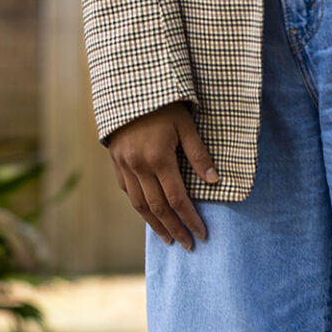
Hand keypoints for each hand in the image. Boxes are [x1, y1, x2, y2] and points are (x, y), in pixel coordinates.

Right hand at [103, 101, 217, 249]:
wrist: (127, 87)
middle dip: (174, 229)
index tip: (201, 234)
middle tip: (187, 245)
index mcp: (158, 158)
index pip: (177, 199)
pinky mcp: (116, 162)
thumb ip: (198, 154)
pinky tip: (149, 214)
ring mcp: (124, 166)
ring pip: (140, 204)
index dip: (190, 219)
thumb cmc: (163, 103)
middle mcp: (138, 167)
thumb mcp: (186, 123)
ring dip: (155, 224)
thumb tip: (214, 181)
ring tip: (168, 238)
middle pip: (158, 208)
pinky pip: (127, 191)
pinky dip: (140, 206)